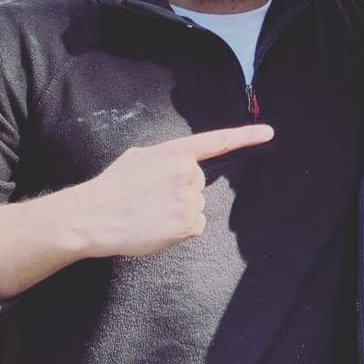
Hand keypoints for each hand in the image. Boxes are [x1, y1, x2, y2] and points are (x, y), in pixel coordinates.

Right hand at [68, 124, 273, 258]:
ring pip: (196, 206)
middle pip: (197, 183)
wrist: (94, 217)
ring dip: (179, 212)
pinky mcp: (190, 224)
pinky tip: (158, 227)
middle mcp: (187, 173)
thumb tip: (181, 168)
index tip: (269, 133)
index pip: (215, 142)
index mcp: (174, 153)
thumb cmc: (111, 188)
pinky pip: (195, 225)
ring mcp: (190, 199)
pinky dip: (180, 229)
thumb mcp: (139, 158)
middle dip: (179, 191)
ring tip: (150, 213)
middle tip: (150, 198)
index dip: (245, 137)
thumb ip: (166, 159)